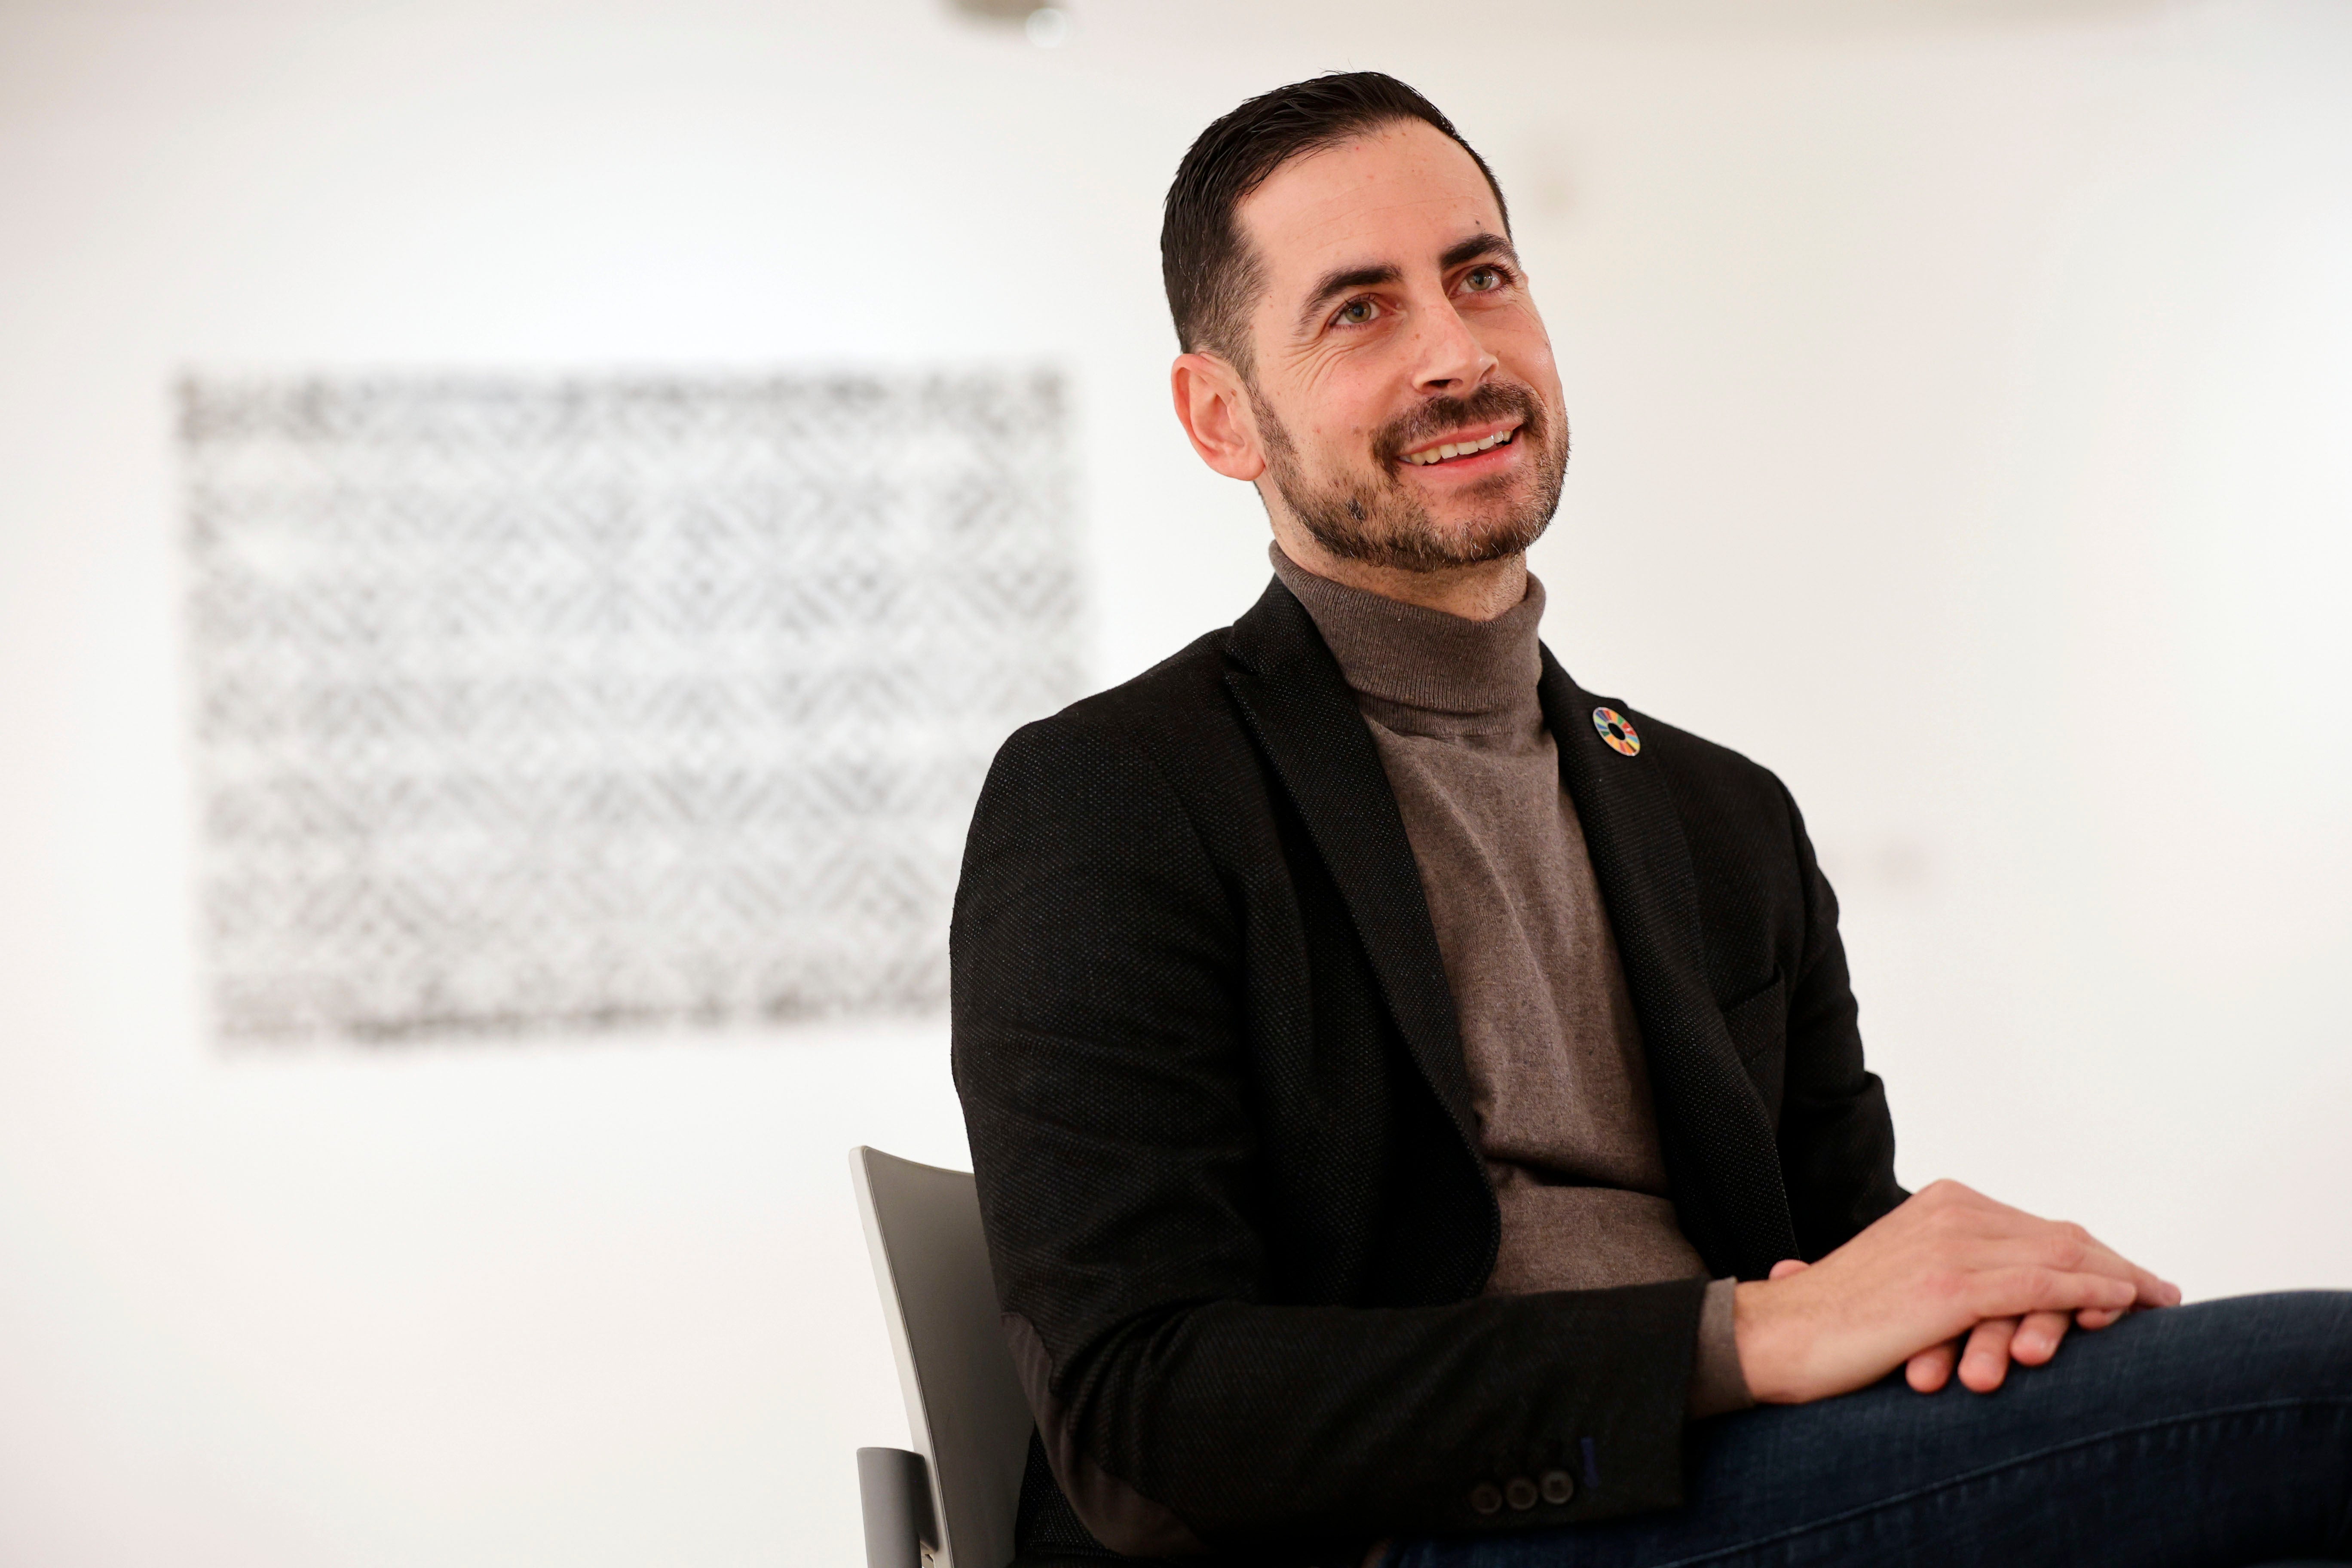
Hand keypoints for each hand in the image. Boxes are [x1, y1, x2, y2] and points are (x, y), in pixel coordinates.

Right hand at [1734, 1180, 2179, 1404]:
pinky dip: (2090, 1293)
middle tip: (2161, 1293)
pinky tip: (2123, 1306)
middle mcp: (1950, 1211)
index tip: (2130, 1279)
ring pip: (2059, 1258)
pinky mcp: (1951, 1286)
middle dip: (2114, 1265)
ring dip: (2116, 1280)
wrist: (1781, 1336)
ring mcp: (1952, 1244)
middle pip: (2057, 1236)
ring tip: (2156, 1303)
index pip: (2035, 1226)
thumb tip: (1989, 1292)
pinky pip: (2040, 1284)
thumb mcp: (1903, 1279)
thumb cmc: (1837, 1320)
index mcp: (1939, 1203)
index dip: (2091, 1252)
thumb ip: (1948, 1268)